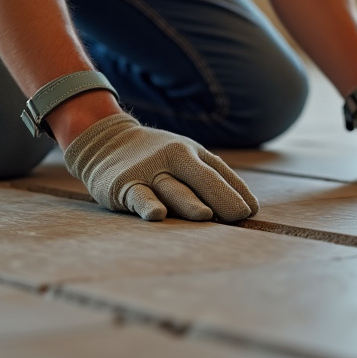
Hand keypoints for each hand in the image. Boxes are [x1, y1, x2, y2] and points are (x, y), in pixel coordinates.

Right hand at [64, 113, 258, 221]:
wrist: (106, 141)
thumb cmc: (159, 158)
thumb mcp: (188, 158)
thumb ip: (216, 179)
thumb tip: (250, 209)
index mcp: (192, 153)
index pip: (219, 173)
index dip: (236, 192)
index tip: (250, 213)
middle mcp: (173, 159)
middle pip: (201, 179)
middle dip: (220, 197)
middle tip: (238, 216)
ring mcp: (149, 172)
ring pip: (173, 189)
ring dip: (188, 202)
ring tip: (205, 215)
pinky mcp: (125, 186)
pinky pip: (139, 197)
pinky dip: (147, 205)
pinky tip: (157, 215)